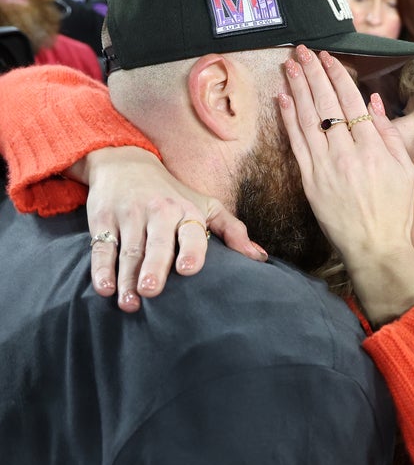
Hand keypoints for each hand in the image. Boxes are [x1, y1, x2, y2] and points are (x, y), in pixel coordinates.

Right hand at [76, 146, 266, 312]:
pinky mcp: (102, 219)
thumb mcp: (205, 205)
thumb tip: (260, 257)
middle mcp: (158, 212)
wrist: (124, 161)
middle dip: (154, 267)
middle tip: (152, 291)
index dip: (191, 249)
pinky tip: (105, 288)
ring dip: (127, 278)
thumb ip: (232, 231)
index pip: (191, 231)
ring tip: (130, 303)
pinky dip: (101, 268)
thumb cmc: (173, 193)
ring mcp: (129, 215)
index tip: (189, 270)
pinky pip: (101, 247)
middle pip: (156, 244)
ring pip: (128, 250)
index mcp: (186, 211)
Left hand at [278, 45, 413, 325]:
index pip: (351, 102)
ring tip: (288, 65)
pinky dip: (289, 119)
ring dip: (297, 89)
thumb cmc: (395, 212)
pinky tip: (283, 99)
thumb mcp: (405, 171)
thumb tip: (373, 102)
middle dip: (312, 73)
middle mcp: (347, 153)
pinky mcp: (310, 181)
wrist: (375, 247)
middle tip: (301, 50)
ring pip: (308, 119)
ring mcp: (325, 167)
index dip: (337, 76)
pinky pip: (296, 143)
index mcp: (374, 148)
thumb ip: (390, 134)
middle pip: (326, 104)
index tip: (327, 58)